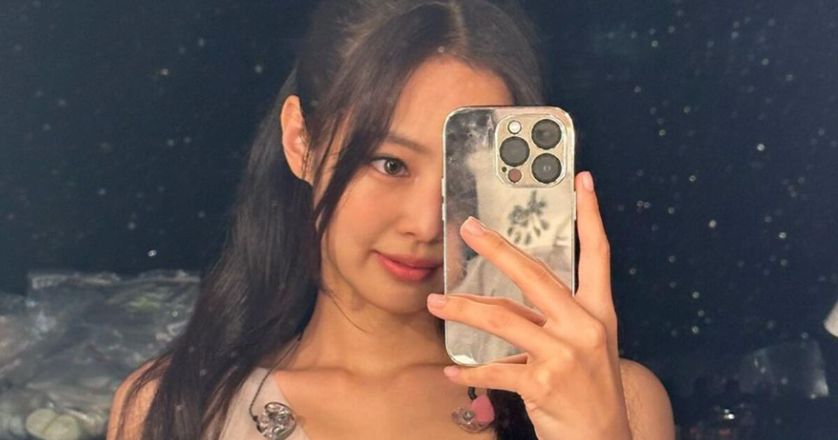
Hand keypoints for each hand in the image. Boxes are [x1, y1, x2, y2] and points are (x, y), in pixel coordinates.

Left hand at [426, 171, 631, 439]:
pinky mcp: (543, 385)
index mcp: (598, 313)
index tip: (581, 181)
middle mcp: (584, 327)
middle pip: (535, 276)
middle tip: (469, 230)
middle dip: (497, 249)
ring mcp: (564, 355)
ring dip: (463, 309)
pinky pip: (495, 371)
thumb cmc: (590, 392)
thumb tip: (495, 304)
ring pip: (503, 319)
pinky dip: (469, 372)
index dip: (591, 215)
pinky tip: (450, 370)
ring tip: (437, 303)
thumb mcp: (582, 348)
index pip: (598, 254)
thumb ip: (547, 321)